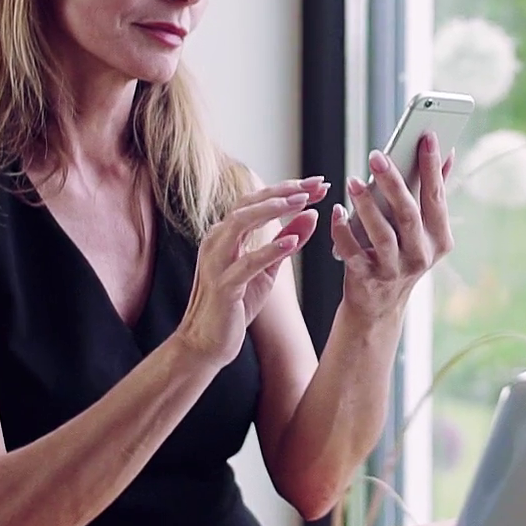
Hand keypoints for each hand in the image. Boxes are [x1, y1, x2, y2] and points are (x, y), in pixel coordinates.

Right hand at [175, 178, 322, 364]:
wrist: (207, 343)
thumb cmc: (235, 304)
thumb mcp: (266, 269)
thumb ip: (286, 241)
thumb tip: (312, 214)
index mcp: (226, 234)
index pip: (257, 200)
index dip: (287, 189)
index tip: (318, 183)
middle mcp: (217, 240)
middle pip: (248, 202)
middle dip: (284, 190)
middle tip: (317, 184)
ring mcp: (216, 262)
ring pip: (239, 223)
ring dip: (272, 210)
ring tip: (302, 202)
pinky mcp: (222, 286)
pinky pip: (245, 263)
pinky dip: (269, 250)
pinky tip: (294, 241)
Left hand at [330, 132, 455, 320]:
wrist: (378, 304)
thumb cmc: (401, 255)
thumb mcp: (423, 230)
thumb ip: (433, 193)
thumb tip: (448, 152)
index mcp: (439, 239)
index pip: (436, 197)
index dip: (432, 166)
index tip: (426, 135)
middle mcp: (421, 255)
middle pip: (408, 214)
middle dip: (393, 183)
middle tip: (377, 155)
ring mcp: (395, 270)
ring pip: (382, 235)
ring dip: (366, 206)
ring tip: (353, 181)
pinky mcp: (367, 279)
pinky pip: (353, 252)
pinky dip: (343, 231)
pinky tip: (337, 211)